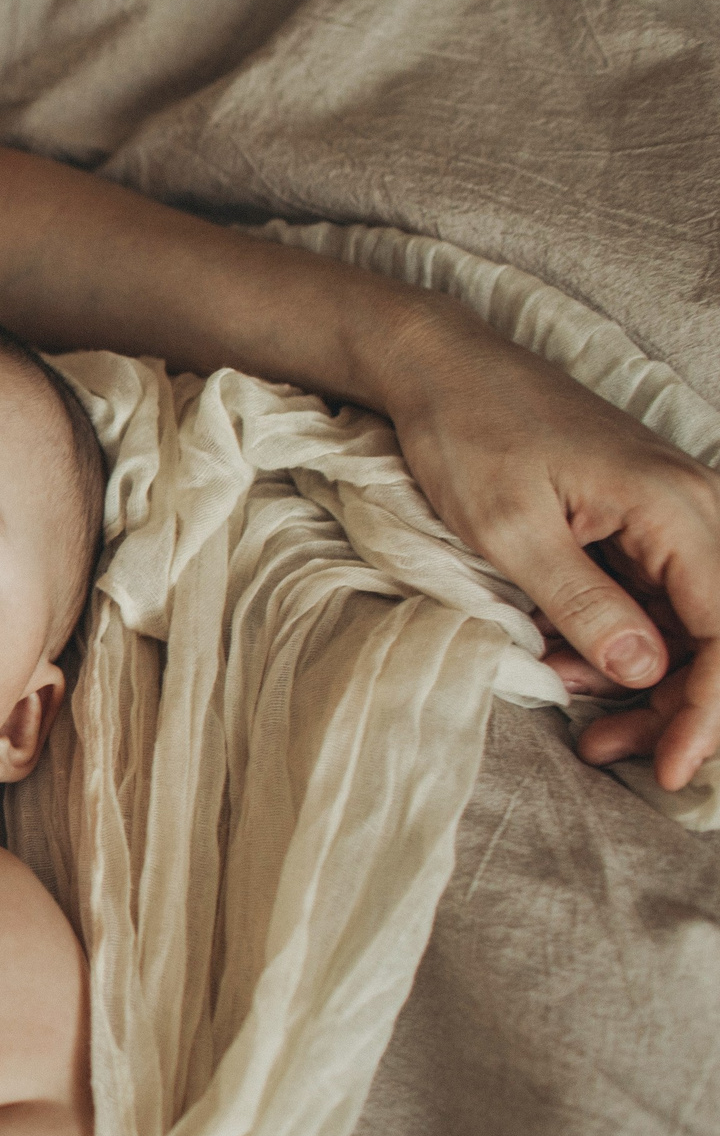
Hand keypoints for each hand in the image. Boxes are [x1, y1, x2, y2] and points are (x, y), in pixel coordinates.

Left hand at [387, 336, 719, 790]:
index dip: (708, 711)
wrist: (443, 370)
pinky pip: (652, 600)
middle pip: (717, 637)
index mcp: (677, 508)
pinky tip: (562, 659)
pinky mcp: (640, 524)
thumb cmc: (470, 436)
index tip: (670, 766)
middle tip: (602, 748)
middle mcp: (694, 510)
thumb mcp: (510, 532)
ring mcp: (670, 516)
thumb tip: (645, 672)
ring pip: (687, 626)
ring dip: (640, 680)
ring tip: (567, 703)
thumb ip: (582, 603)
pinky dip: (614, 641)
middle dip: (671, 706)